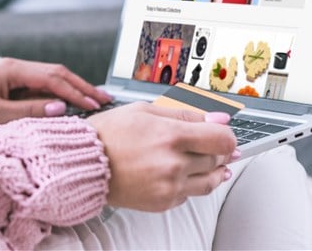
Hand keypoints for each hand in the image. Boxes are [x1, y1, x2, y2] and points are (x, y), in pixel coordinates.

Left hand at [0, 57, 112, 127]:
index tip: (94, 105)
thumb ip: (27, 111)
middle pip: (58, 73)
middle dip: (82, 86)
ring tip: (98, 99)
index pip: (52, 78)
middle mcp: (17, 67)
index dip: (75, 92)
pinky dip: (62, 92)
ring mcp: (17, 74)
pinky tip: (75, 100)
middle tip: (106, 99)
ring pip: (53, 77)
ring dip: (75, 88)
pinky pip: (44, 85)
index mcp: (12, 70)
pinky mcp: (16, 83)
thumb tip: (60, 107)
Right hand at [86, 102, 237, 211]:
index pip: (222, 139)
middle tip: (207, 144)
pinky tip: (179, 173)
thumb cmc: (109, 134)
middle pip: (218, 159)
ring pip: (210, 181)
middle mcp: (174, 164)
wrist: (84, 163)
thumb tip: (218, 119)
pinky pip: (190, 194)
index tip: (221, 132)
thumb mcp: (144, 110)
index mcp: (170, 136)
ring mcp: (170, 186)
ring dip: (213, 170)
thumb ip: (185, 114)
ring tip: (202, 161)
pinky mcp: (164, 202)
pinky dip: (190, 183)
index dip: (227, 134)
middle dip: (217, 150)